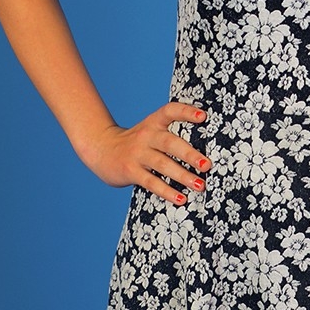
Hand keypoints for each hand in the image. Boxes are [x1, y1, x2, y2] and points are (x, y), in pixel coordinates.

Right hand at [77, 103, 211, 205]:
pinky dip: (166, 191)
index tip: (203, 117)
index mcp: (154, 122)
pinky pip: (150, 182)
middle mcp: (146, 135)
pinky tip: (181, 199)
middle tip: (207, 165)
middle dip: (190, 154)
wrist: (101, 149)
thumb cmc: (138, 142)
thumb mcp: (151, 131)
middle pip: (170, 143)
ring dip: (183, 176)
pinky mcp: (130, 171)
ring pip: (162, 164)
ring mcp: (137, 153)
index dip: (186, 112)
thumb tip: (206, 150)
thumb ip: (172, 134)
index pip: (170, 111)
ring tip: (200, 185)